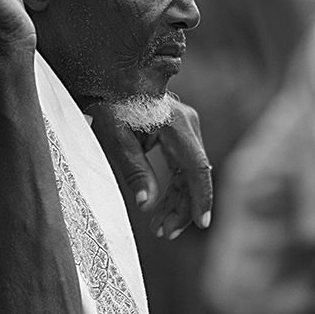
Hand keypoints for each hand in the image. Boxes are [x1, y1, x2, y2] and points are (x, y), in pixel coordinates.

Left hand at [92, 98, 212, 239]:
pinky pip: (182, 167)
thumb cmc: (111, 105)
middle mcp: (188, 125)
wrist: (112, 80)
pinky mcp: (179, 134)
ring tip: (160, 229)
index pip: (196, 167)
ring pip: (189, 174)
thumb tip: (147, 204)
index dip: (200, 197)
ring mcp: (186, 129)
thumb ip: (134, 171)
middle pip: (194, 175)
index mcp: (176, 125)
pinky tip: (162, 209)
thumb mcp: (117, 139)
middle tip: (164, 233)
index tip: (202, 223)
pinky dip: (174, 189)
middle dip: (182, 207)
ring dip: (178, 202)